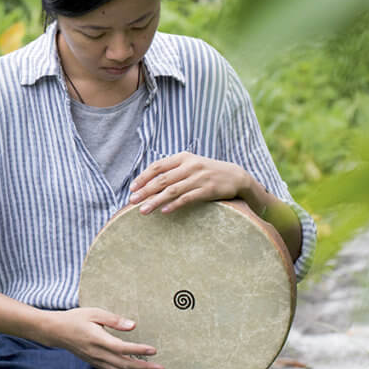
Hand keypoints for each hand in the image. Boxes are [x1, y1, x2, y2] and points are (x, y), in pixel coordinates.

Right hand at [39, 307, 163, 368]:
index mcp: (98, 339)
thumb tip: (132, 325)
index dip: (138, 350)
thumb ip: (114, 319)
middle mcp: (98, 353)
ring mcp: (97, 361)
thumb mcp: (94, 312)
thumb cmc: (76, 319)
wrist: (57, 331)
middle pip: (125, 365)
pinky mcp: (96, 364)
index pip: (122, 348)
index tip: (154, 350)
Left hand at [128, 152, 252, 213]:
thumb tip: (149, 182)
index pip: (157, 166)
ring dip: (155, 201)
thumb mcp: (190, 164)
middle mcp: (189, 166)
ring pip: (172, 190)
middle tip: (132, 201)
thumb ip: (173, 170)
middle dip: (145, 191)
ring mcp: (199, 178)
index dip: (143, 177)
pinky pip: (187, 198)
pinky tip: (164, 211)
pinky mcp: (208, 190)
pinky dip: (174, 205)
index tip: (132, 188)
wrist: (236, 176)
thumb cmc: (207, 172)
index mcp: (183, 157)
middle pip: (162, 179)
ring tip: (143, 211)